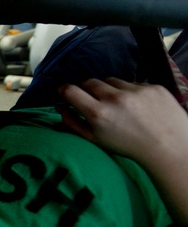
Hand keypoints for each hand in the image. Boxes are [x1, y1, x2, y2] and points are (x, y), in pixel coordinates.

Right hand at [58, 78, 187, 170]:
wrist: (167, 146)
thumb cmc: (127, 146)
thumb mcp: (95, 139)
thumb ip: (72, 123)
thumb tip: (59, 107)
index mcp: (98, 113)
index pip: (71, 91)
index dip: (64, 90)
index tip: (64, 92)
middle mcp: (115, 98)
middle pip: (90, 82)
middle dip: (86, 89)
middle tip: (91, 100)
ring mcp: (135, 90)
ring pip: (111, 81)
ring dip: (108, 89)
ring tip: (117, 105)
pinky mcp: (152, 86)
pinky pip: (132, 83)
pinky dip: (129, 92)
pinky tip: (136, 106)